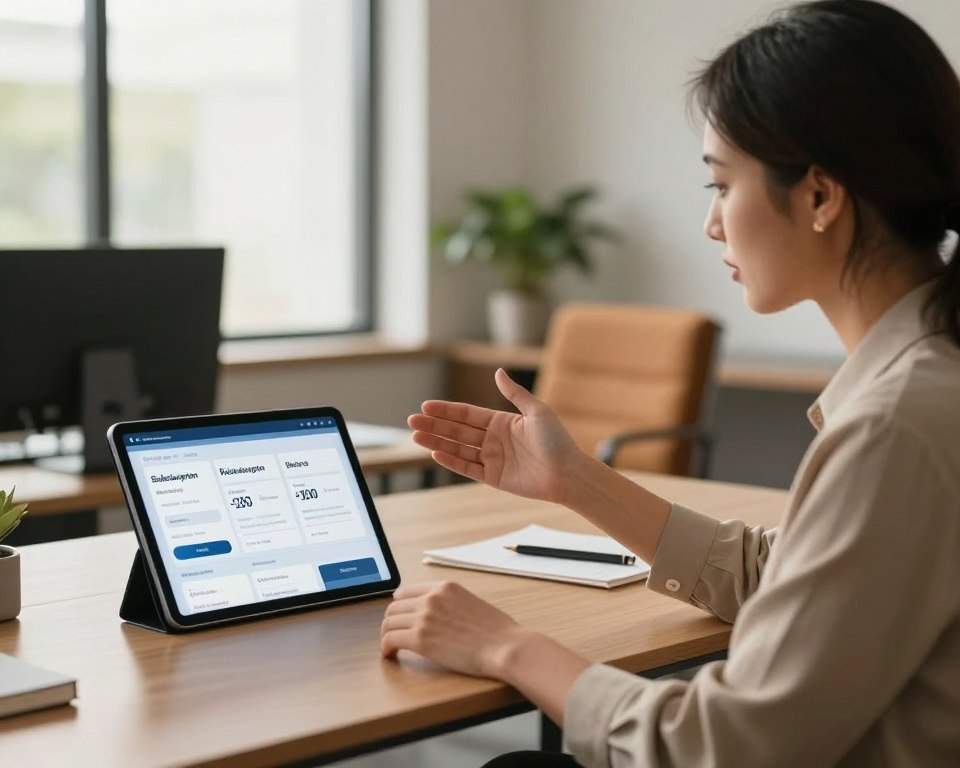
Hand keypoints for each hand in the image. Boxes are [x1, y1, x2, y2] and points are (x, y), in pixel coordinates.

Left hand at [380, 581, 528, 677]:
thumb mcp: (471, 602)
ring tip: (391, 647)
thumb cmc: (497, 631)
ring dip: (387, 635)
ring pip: (389, 623)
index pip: (406, 591)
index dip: (399, 606)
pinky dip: (386, 648)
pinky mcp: (420, 639)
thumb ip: (450, 603)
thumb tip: (439, 614)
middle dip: (392, 622)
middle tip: (394, 635)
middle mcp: (431, 598)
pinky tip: (390, 655)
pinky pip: (390, 640)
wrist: (504, 646)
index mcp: (444, 587)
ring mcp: (424, 617)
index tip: (399, 617)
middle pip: (394, 607)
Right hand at [408, 368, 583, 503]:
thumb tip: (498, 372)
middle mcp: (494, 439)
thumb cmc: (557, 440)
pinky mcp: (494, 477)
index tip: (426, 406)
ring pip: (458, 448)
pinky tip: (435, 452)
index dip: (446, 410)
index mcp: (502, 421)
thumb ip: (514, 394)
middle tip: (411, 420)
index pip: (467, 414)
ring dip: (436, 441)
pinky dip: (451, 460)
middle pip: (457, 431)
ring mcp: (492, 459)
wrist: (568, 473)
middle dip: (434, 425)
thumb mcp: (537, 411)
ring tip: (415, 436)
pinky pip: (468, 467)